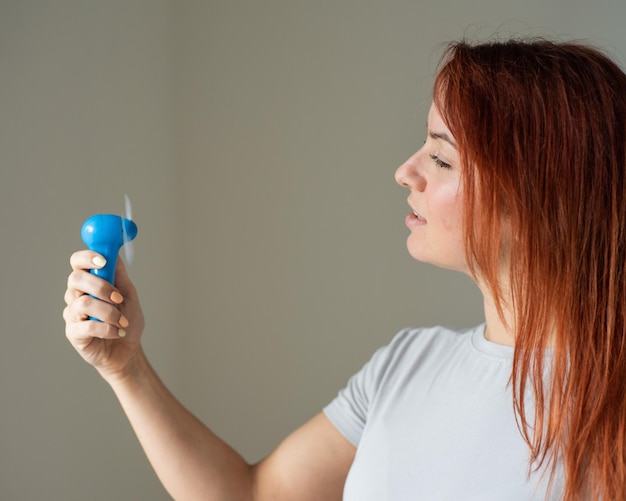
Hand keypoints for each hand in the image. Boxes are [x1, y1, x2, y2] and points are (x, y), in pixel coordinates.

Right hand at [63, 250, 144, 381]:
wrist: (128, 350)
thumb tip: (113, 253)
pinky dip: (107, 328)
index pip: (77, 262)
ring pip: (82, 303)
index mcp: (89, 282)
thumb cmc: (126, 321)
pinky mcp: (73, 333)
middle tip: (119, 298)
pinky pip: (86, 326)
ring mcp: (73, 315)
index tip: (103, 261)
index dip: (87, 258)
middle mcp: (77, 296)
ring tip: (122, 321)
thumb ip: (119, 275)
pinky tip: (117, 332)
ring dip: (109, 312)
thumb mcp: (128, 294)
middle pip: (75, 279)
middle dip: (100, 286)